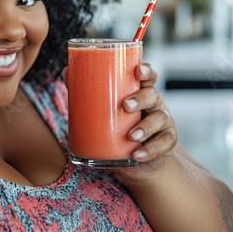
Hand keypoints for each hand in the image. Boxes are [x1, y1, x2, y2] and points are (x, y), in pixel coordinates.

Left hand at [63, 63, 177, 184]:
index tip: (138, 70)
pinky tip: (137, 154)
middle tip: (124, 106)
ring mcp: (163, 122)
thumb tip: (65, 71)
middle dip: (141, 99)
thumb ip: (86, 90)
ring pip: (160, 119)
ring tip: (131, 136)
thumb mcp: (103, 109)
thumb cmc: (118, 127)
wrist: (134, 161)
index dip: (146, 71)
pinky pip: (163, 144)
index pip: (148, 76)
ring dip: (146, 127)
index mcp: (140, 91)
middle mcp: (154, 104)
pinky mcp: (166, 142)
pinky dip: (150, 149)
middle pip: (154, 94)